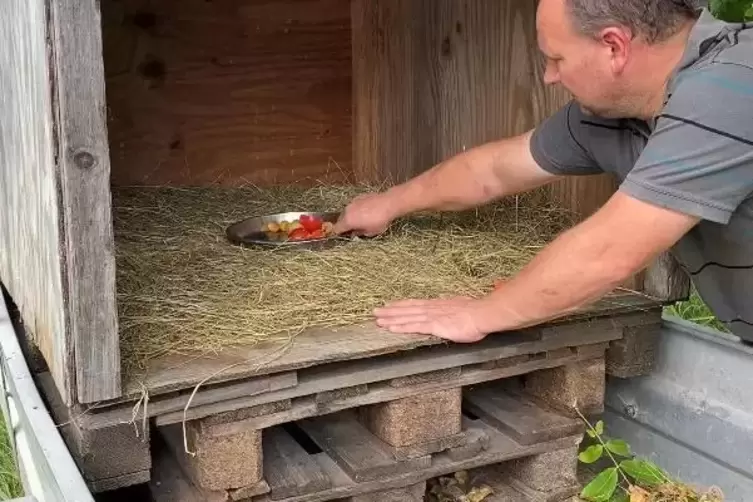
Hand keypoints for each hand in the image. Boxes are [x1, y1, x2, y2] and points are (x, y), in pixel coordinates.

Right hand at [333, 192, 396, 235]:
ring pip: (347, 211)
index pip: (336, 229)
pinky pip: (354, 205)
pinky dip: (356, 210)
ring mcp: (352, 202)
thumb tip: (355, 233)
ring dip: (350, 216)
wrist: (388, 203)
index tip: (344, 235)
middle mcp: (347, 210)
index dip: (339, 233)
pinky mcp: (358, 197)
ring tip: (361, 220)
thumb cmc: (379, 220)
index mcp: (348, 221)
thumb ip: (359, 233)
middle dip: (345, 225)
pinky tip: (366, 212)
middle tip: (353, 229)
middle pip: (341, 219)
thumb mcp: (370, 232)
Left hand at [373, 296, 492, 342]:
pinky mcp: (434, 326)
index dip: (402, 305)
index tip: (391, 304)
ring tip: (378, 320)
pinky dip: (401, 327)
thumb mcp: (463, 308)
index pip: (416, 304)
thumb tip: (456, 312)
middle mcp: (432, 308)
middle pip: (407, 309)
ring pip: (406, 317)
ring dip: (391, 319)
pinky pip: (413, 327)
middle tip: (375, 312)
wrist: (482, 314)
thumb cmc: (477, 314)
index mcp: (438, 305)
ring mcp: (431, 317)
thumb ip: (455, 310)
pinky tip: (390, 328)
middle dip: (390, 311)